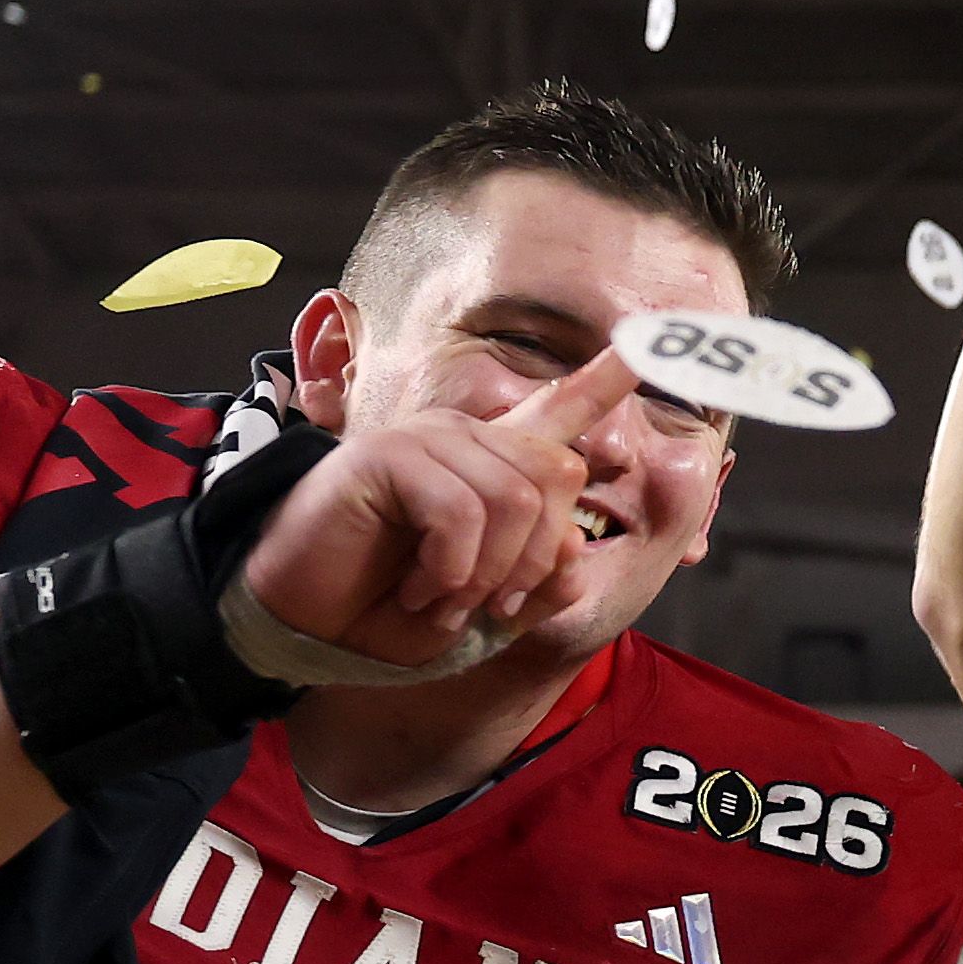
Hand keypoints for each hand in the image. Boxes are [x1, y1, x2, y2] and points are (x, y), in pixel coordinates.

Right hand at [233, 354, 634, 669]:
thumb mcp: (487, 609)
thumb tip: (577, 550)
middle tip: (489, 602)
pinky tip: (417, 587)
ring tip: (442, 596)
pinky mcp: (388, 456)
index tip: (651, 340)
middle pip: (558, 475)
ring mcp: (428, 441)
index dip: (609, 377)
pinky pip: (461, 512)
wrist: (310, 623)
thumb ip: (543, 583)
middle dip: (535, 558)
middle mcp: (469, 440)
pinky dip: (450, 570)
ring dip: (487, 574)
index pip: (563, 407)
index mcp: (497, 467)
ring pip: (515, 500)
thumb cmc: (392, 609)